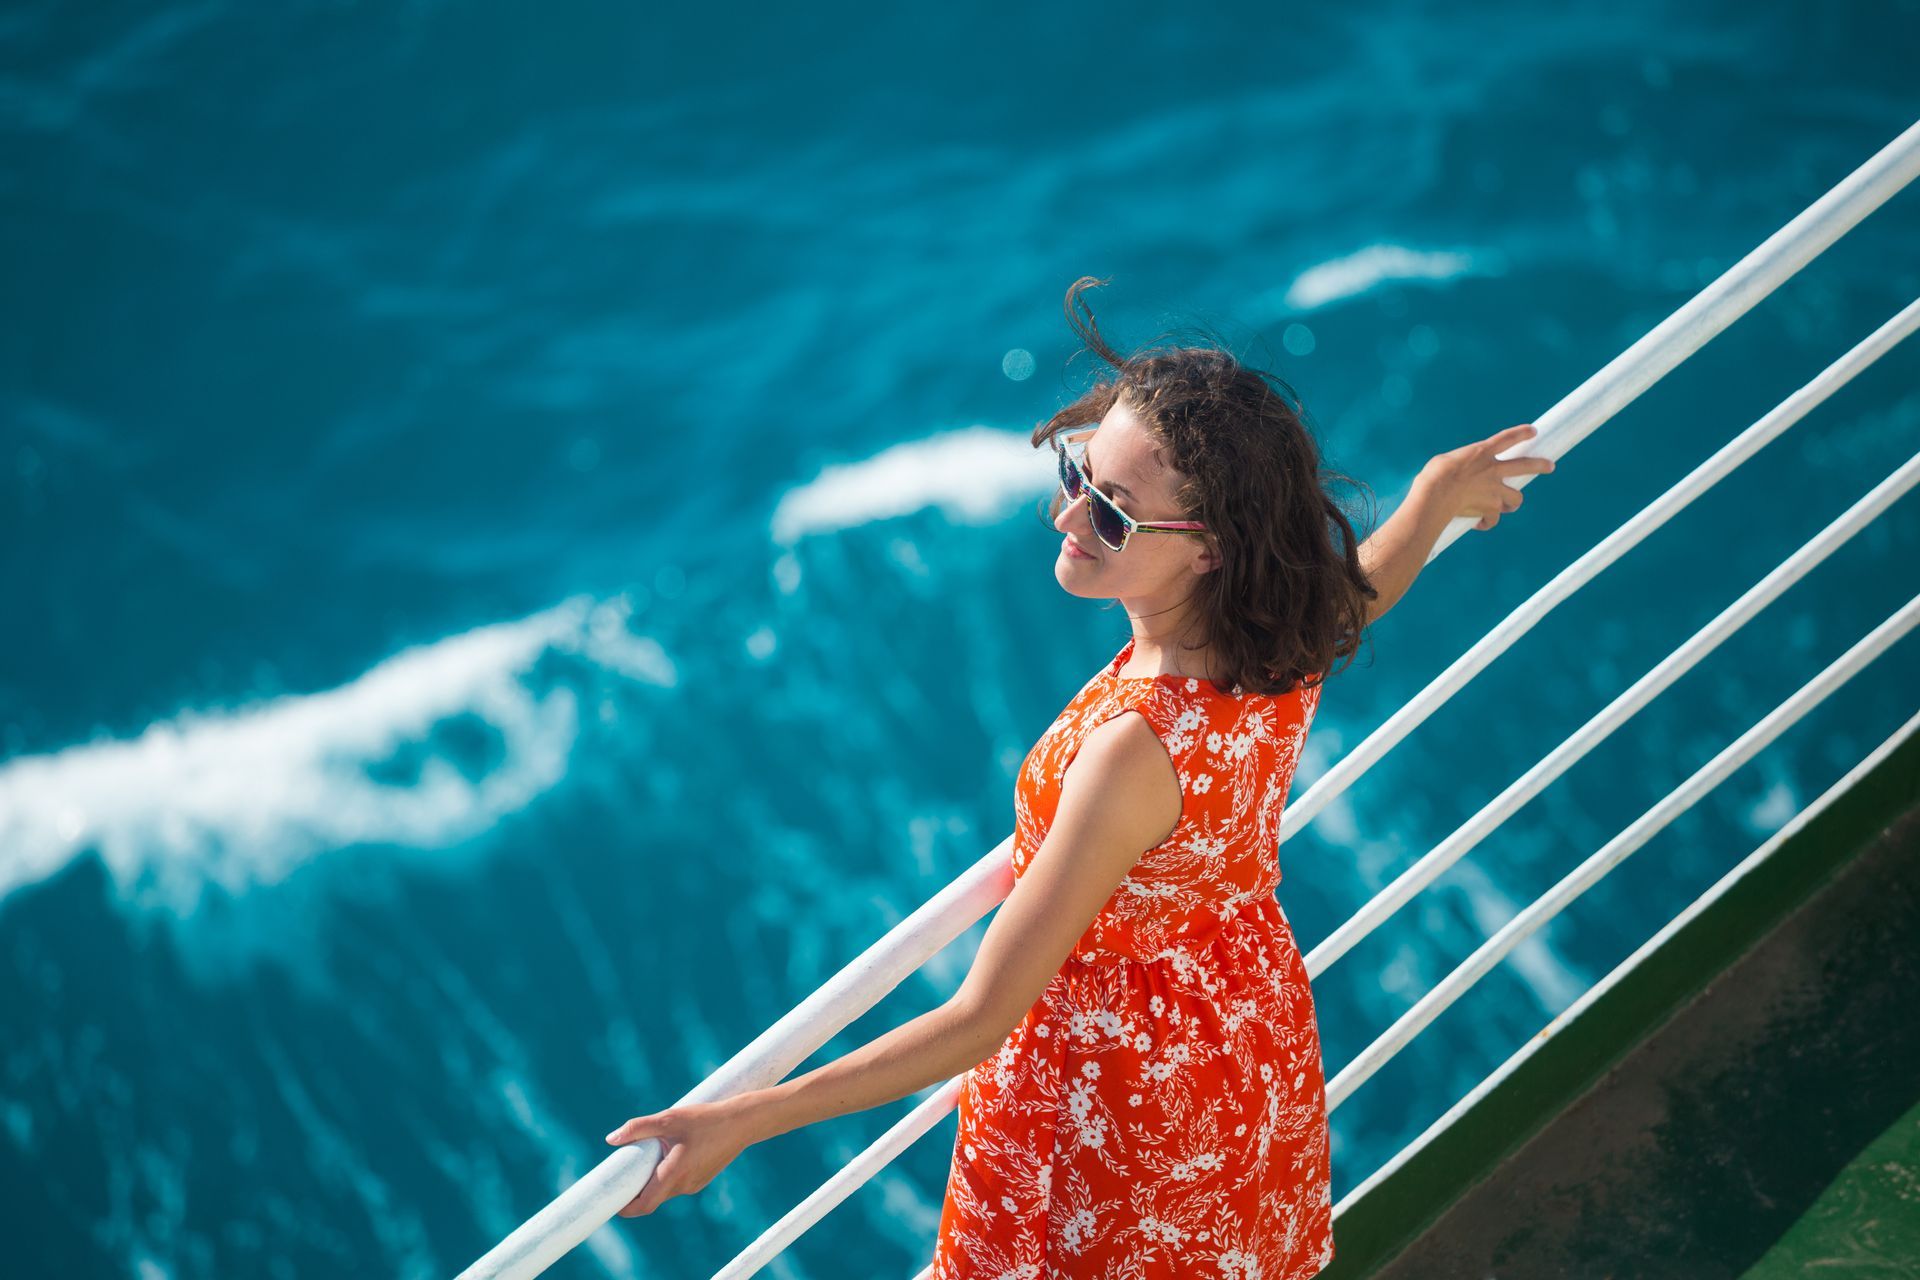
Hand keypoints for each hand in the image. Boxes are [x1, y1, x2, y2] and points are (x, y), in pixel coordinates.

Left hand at [604, 1096, 762, 1216]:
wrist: (743, 1122)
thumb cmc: (706, 1119)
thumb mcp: (669, 1118)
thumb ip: (638, 1128)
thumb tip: (611, 1139)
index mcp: (674, 1174)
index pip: (644, 1205)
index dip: (625, 1207)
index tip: (611, 1200)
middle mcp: (684, 1185)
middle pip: (652, 1197)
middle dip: (636, 1189)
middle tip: (625, 1169)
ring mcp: (695, 1184)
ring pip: (665, 1189)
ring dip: (652, 1179)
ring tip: (649, 1154)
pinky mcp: (701, 1178)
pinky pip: (677, 1183)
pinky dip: (666, 1174)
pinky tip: (670, 1151)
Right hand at [1419, 423, 1554, 530]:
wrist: (1435, 495)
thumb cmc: (1433, 476)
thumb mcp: (1446, 463)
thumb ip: (1461, 468)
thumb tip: (1459, 480)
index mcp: (1481, 452)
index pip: (1507, 438)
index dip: (1521, 433)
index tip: (1533, 431)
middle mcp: (1493, 469)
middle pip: (1524, 466)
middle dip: (1539, 466)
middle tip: (1550, 466)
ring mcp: (1495, 490)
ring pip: (1515, 499)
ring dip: (1509, 504)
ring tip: (1501, 507)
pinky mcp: (1491, 509)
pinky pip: (1493, 519)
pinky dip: (1486, 522)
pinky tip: (1478, 523)